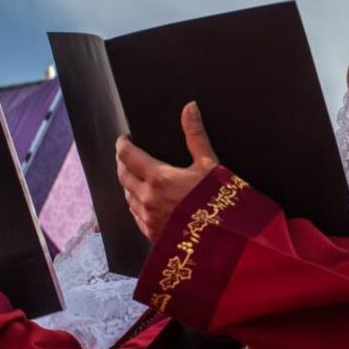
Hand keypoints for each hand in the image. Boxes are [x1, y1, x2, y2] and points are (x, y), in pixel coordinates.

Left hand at [116, 101, 219, 242]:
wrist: (225, 241)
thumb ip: (195, 136)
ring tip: (136, 178)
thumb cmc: (219, 201)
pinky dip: (136, 205)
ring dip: (128, 185)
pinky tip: (145, 202)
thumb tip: (189, 108)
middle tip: (128, 156)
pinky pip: (135, 216)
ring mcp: (148, 219)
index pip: (127, 156)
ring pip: (127, 197)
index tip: (125, 138)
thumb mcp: (210, 165)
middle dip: (122, 163)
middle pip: (122, 175)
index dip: (123, 144)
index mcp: (159, 178)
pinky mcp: (152, 235)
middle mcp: (147, 199)